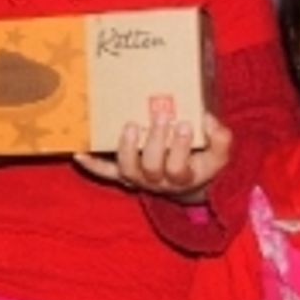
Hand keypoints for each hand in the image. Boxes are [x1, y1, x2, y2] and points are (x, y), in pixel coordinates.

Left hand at [73, 113, 231, 202]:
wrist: (188, 184)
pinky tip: (78, 153)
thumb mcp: (219, 155)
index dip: (181, 148)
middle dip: (156, 141)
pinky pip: (104, 173)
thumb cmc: (202, 163)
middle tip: (160, 115)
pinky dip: (91, 165)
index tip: (185, 123)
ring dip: (126, 148)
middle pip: (152, 167)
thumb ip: (221, 139)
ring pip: (127, 169)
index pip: (179, 167)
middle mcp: (157, 182)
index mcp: (183, 177)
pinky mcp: (122, 174)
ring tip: (130, 126)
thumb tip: (207, 119)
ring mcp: (137, 178)